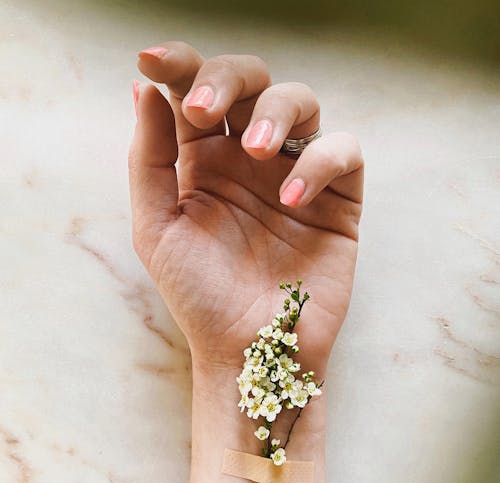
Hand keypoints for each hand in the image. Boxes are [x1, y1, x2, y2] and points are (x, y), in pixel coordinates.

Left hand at [129, 41, 362, 373]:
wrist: (247, 349)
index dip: (178, 64)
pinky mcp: (337, 200)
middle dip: (227, 79)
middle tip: (204, 110)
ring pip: (302, 102)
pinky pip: (342, 153)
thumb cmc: (199, 295)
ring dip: (276, 112)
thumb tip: (144, 87)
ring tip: (254, 152)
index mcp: (204, 162)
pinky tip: (290, 200)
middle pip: (250, 81)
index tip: (152, 60)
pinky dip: (318, 163)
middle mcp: (250, 161)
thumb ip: (150, 158)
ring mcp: (295, 176)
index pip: (195, 92)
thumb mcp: (157, 226)